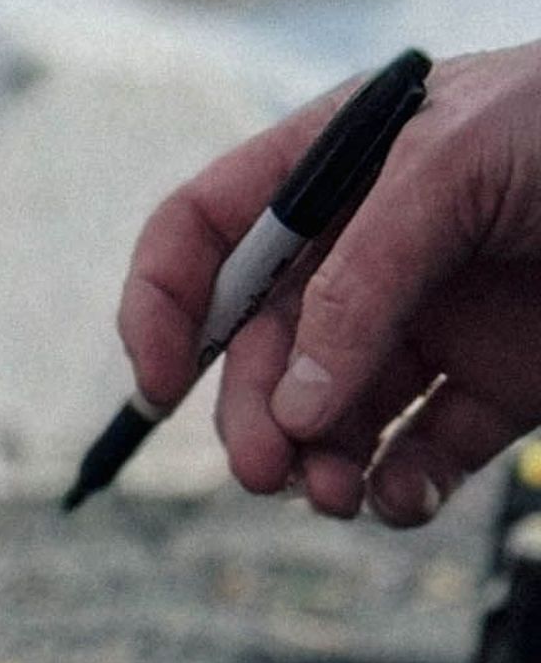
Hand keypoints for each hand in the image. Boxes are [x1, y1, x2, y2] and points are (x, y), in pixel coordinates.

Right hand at [120, 44, 540, 523]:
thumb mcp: (448, 164)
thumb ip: (363, 276)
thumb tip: (295, 402)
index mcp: (332, 171)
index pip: (208, 232)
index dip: (162, 302)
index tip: (160, 382)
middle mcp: (370, 252)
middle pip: (264, 342)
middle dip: (251, 409)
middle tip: (270, 468)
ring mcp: (436, 321)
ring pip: (338, 410)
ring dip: (319, 460)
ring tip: (336, 494)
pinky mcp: (503, 385)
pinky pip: (428, 451)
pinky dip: (401, 486)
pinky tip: (400, 498)